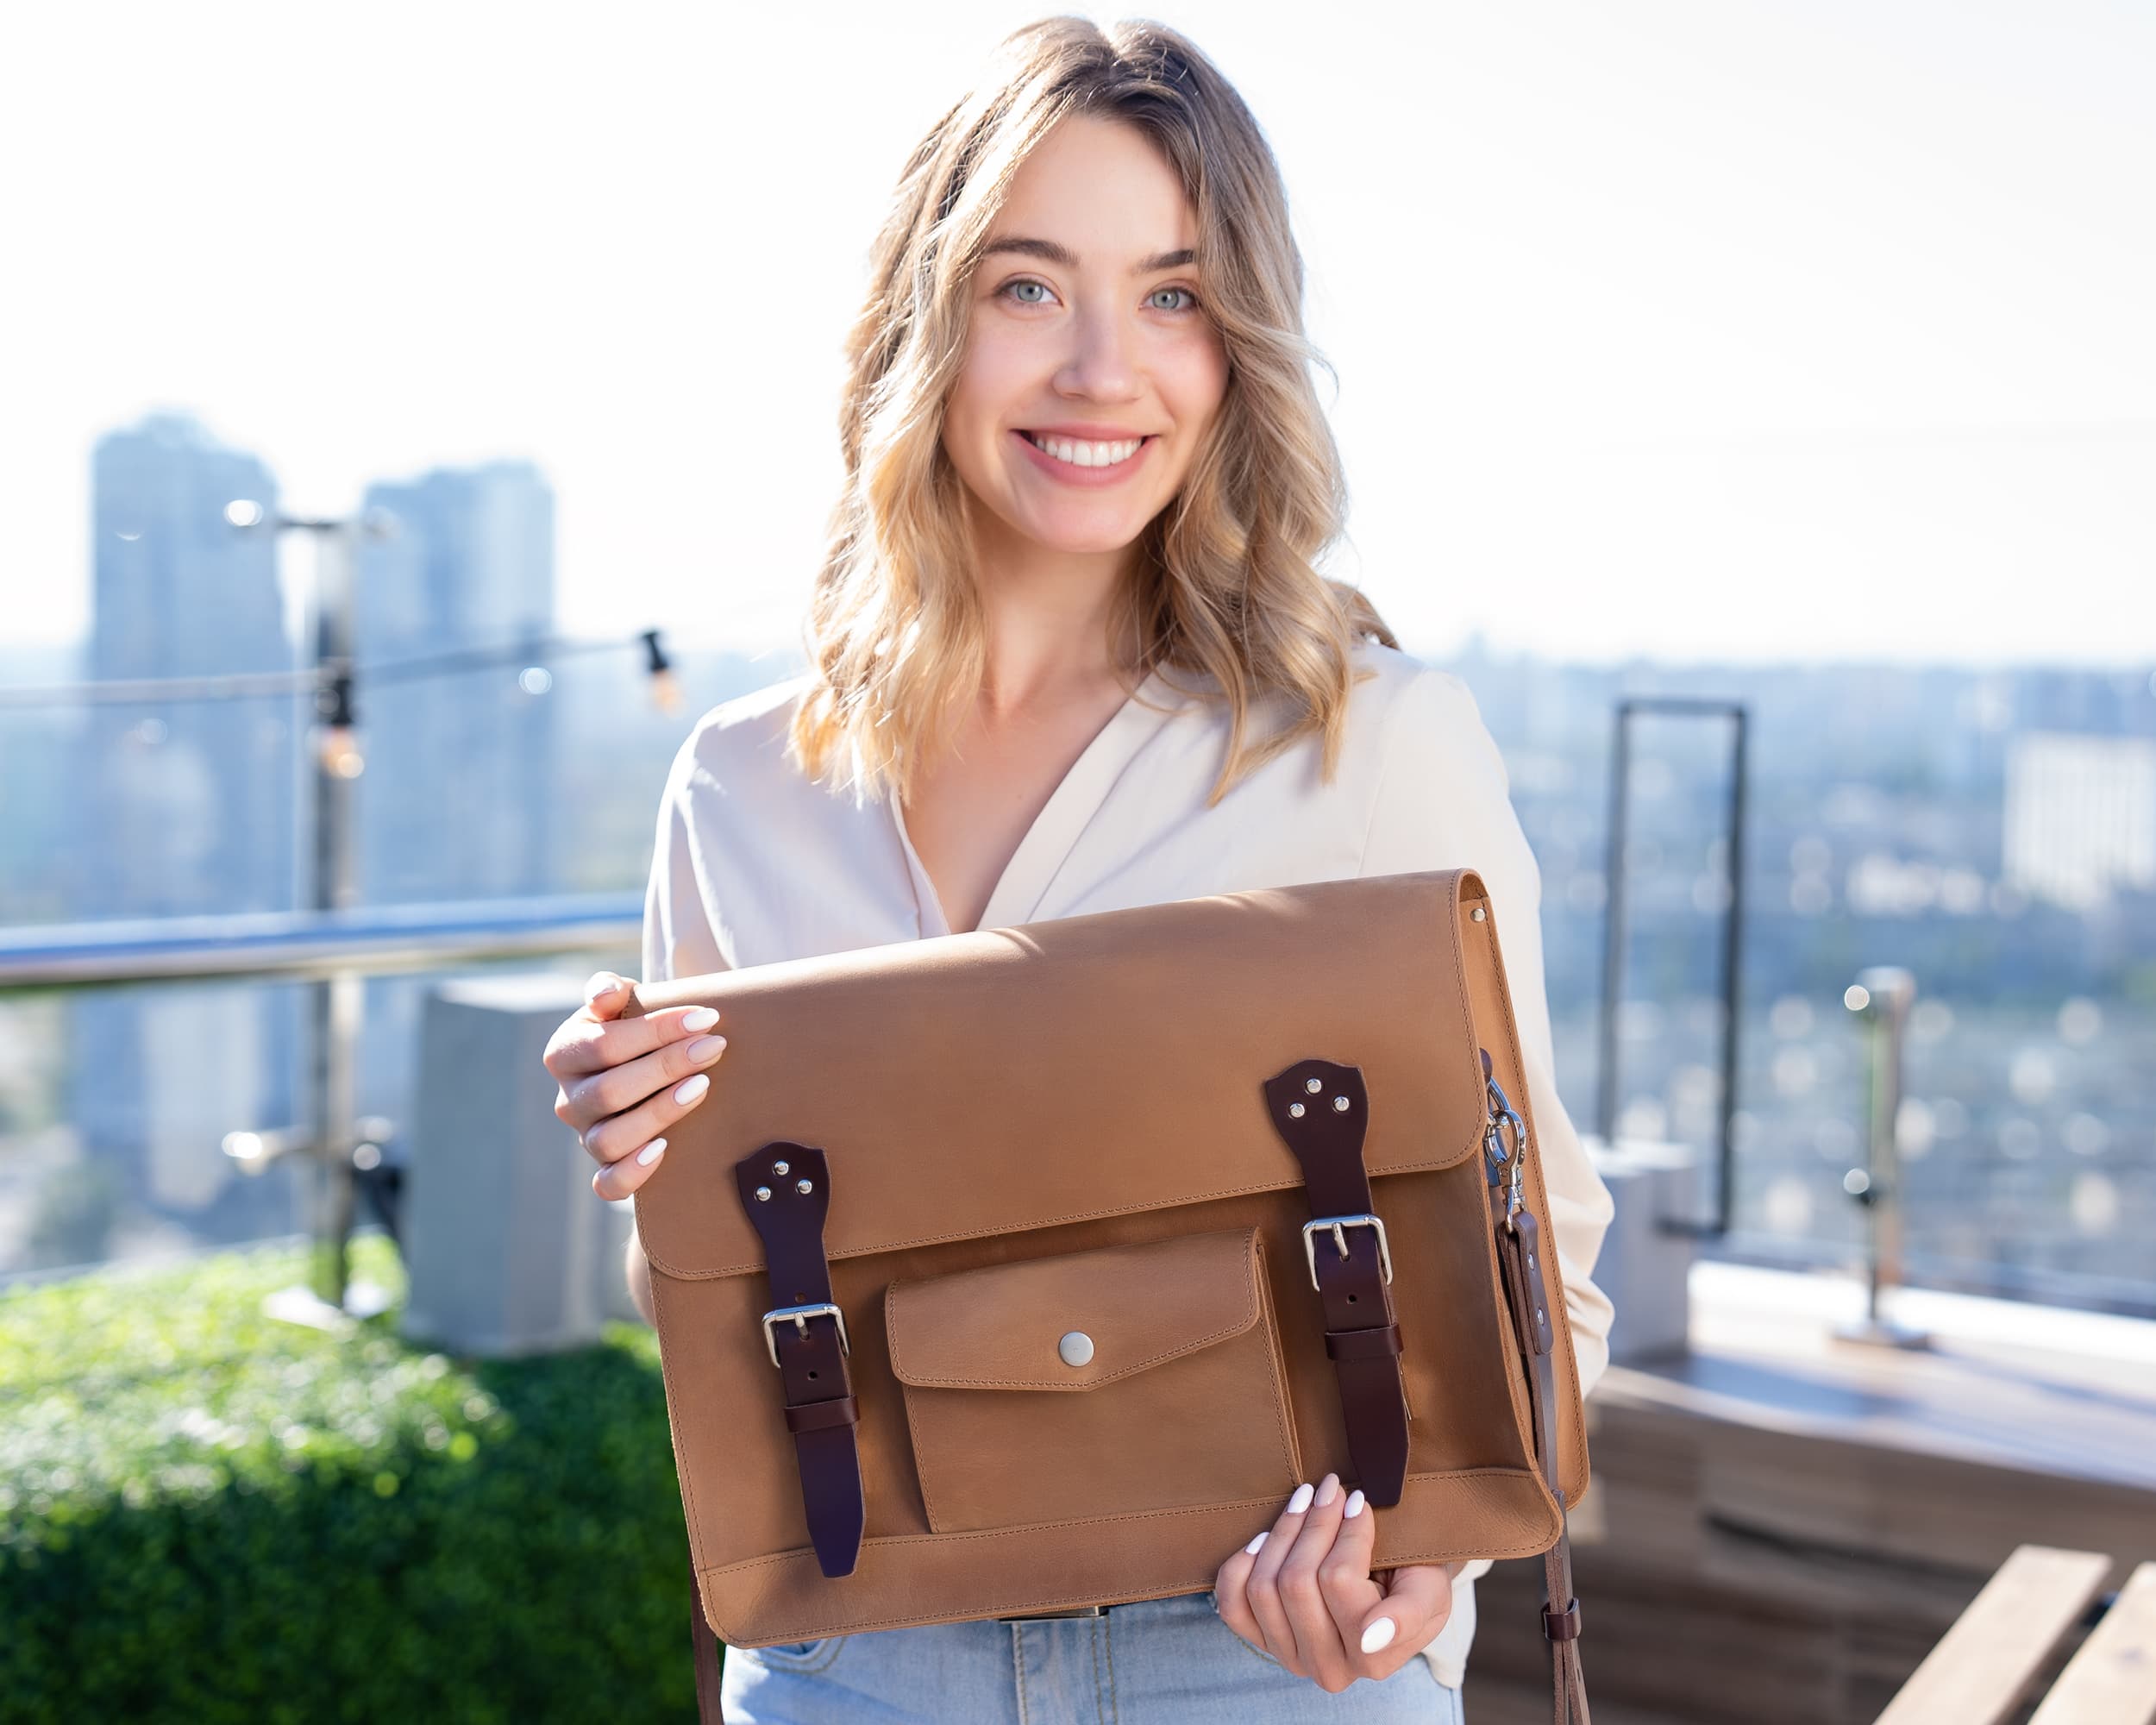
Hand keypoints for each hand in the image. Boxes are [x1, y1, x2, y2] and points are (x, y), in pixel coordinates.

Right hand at [544, 969, 728, 1199]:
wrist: (646, 1064)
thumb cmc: (636, 1028)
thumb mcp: (622, 1002)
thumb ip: (609, 989)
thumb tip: (604, 995)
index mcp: (565, 1053)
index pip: (604, 1044)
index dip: (655, 1031)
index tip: (704, 1018)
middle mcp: (569, 1099)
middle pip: (610, 1091)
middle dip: (667, 1067)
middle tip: (713, 1047)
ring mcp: (586, 1136)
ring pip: (610, 1139)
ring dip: (660, 1112)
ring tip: (702, 1087)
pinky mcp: (605, 1168)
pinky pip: (609, 1184)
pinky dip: (634, 1172)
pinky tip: (665, 1150)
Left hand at [1212, 1471, 1457, 1691]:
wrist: (1395, 1589)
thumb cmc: (1415, 1583)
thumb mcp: (1430, 1592)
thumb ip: (1408, 1615)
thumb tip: (1368, 1637)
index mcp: (1371, 1661)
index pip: (1339, 1581)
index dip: (1346, 1532)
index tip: (1358, 1499)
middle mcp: (1327, 1669)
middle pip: (1297, 1582)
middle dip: (1314, 1523)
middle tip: (1331, 1487)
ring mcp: (1289, 1658)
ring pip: (1264, 1587)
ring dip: (1283, 1532)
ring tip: (1305, 1499)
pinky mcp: (1261, 1642)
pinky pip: (1233, 1605)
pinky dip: (1242, 1565)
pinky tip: (1264, 1539)